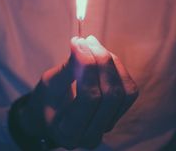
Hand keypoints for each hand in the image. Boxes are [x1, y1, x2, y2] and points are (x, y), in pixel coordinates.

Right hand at [10, 35, 138, 149]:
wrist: (52, 114)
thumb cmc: (46, 100)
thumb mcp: (49, 84)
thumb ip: (68, 68)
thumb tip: (82, 43)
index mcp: (69, 132)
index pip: (89, 97)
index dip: (87, 66)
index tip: (78, 42)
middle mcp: (92, 135)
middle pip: (110, 95)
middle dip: (102, 62)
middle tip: (88, 40)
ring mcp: (108, 126)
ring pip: (124, 92)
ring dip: (112, 64)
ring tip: (94, 46)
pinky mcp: (119, 115)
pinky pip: (129, 90)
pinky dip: (119, 69)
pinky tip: (105, 56)